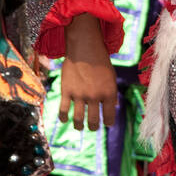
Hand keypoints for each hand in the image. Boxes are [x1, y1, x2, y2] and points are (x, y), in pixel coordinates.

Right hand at [59, 13, 117, 129]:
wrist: (85, 48)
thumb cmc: (100, 62)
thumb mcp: (112, 78)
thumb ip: (111, 94)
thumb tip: (112, 107)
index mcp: (109, 94)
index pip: (109, 117)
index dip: (108, 123)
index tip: (106, 124)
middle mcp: (94, 96)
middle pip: (93, 121)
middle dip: (93, 127)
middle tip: (92, 127)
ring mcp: (79, 95)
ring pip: (78, 119)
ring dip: (79, 126)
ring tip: (80, 127)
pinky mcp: (66, 91)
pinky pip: (63, 110)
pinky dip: (64, 118)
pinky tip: (65, 120)